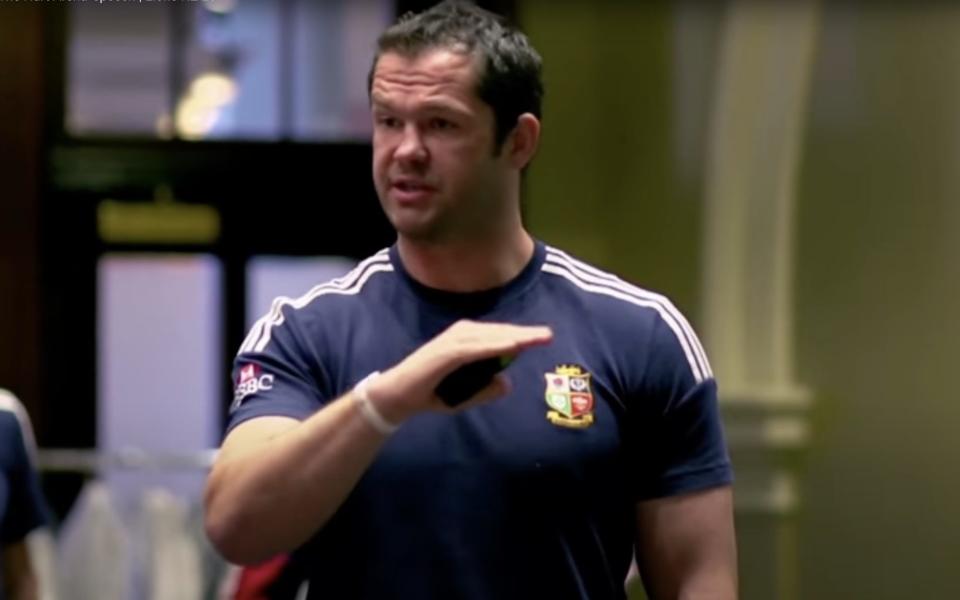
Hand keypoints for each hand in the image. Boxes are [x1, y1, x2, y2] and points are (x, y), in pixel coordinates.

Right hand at [365, 320, 552, 422]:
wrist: (398, 398)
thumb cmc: (431, 393)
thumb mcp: (464, 396)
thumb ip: (485, 391)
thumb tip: (508, 384)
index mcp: (465, 342)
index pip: (498, 336)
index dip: (521, 335)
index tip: (543, 336)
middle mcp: (459, 336)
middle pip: (497, 332)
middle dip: (523, 333)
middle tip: (548, 335)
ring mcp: (451, 343)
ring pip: (488, 337)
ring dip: (512, 337)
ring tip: (535, 338)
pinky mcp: (443, 353)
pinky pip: (472, 348)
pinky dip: (492, 346)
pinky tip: (511, 346)